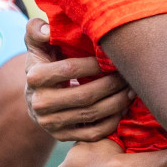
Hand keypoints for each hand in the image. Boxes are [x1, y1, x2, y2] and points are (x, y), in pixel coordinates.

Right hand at [25, 14, 133, 141]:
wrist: (37, 96)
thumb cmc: (45, 61)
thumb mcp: (38, 43)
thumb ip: (37, 30)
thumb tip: (48, 30)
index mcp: (35, 77)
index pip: (70, 69)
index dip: (95, 63)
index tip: (112, 57)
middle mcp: (40, 103)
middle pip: (85, 95)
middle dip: (112, 84)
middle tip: (129, 74)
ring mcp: (51, 123)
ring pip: (91, 115)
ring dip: (117, 102)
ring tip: (131, 90)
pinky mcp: (62, 137)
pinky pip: (93, 133)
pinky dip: (112, 121)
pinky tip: (123, 107)